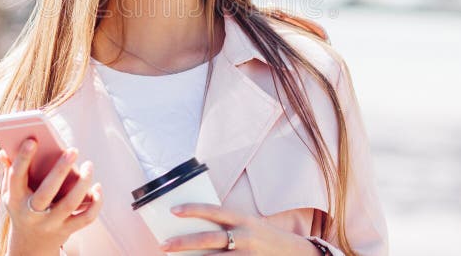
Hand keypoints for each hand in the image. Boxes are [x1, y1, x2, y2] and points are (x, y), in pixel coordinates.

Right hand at [0, 139, 102, 255]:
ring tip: (88, 165)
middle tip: (73, 150)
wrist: (30, 246)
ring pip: (70, 204)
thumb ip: (9, 172)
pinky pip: (85, 218)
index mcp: (16, 199)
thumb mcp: (9, 194)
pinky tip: (97, 188)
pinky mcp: (67, 230)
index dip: (23, 159)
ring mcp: (51, 223)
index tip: (33, 140)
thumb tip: (4, 151)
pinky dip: (95, 203)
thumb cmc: (22, 210)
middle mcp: (32, 213)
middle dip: (60, 170)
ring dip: (83, 183)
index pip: (16, 177)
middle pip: (47, 192)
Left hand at [159, 203, 316, 254]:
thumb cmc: (264, 237)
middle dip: (183, 242)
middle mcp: (245, 236)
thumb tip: (196, 228)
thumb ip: (227, 225)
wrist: (296, 254)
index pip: (214, 210)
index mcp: (243, 219)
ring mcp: (247, 255)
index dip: (193, 209)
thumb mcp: (249, 225)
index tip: (173, 210)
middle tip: (163, 245)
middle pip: (209, 239)